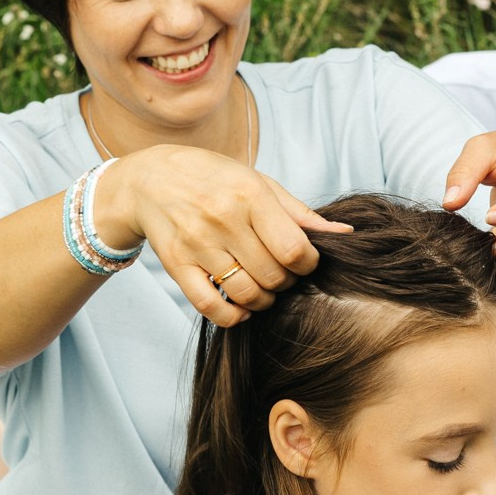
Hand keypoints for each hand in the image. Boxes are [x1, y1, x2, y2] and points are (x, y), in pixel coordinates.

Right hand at [101, 147, 350, 327]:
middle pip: (273, 276)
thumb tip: (344, 235)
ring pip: (245, 294)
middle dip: (286, 282)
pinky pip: (210, 306)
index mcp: (249, 195)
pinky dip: (232, 316)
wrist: (151, 180)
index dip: (309, 264)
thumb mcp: (258, 183)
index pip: (295, 250)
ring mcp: (197, 244)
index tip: (304, 261)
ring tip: (262, 287)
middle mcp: (222, 219)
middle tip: (281, 273)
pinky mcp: (176, 265)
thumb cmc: (213, 179)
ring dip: (263, 300)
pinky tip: (239, 307)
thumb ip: (300, 213)